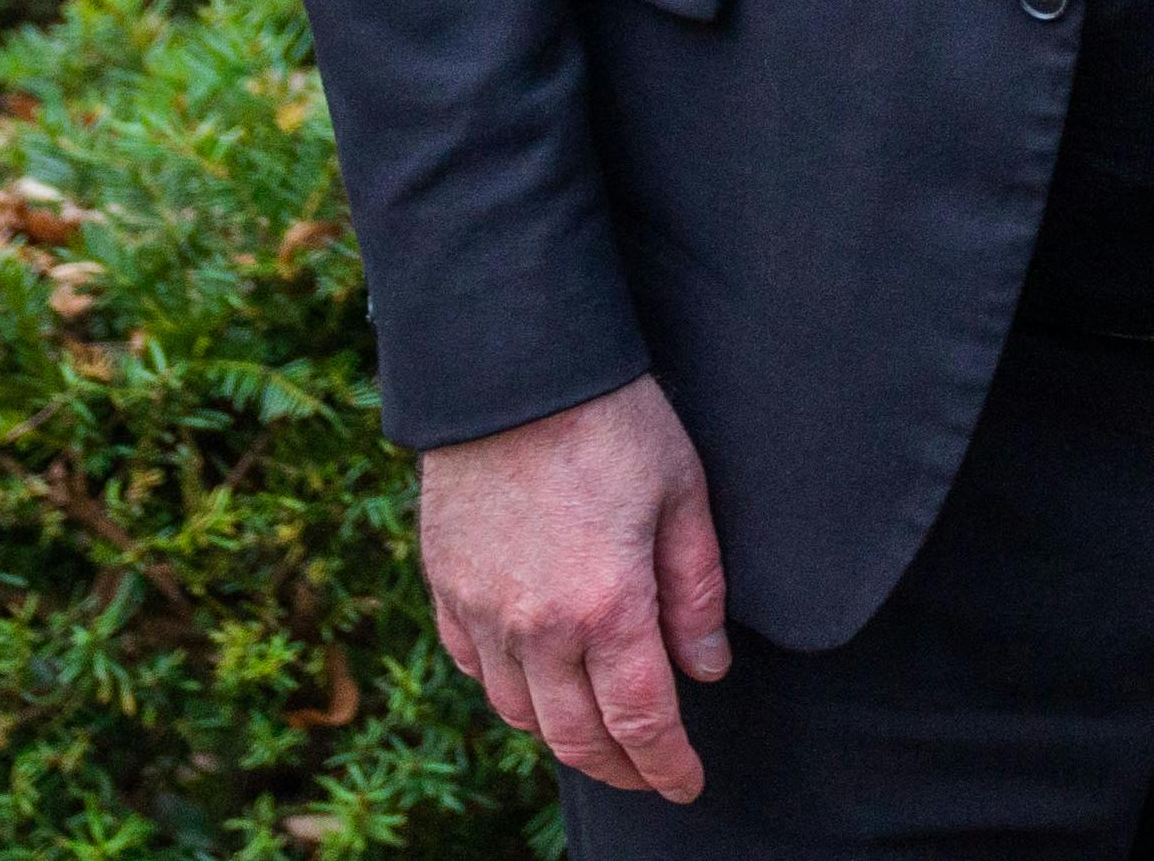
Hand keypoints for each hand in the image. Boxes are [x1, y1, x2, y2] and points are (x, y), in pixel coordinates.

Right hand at [417, 373, 731, 802]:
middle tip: (650, 774)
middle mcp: (536, 627)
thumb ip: (697, 591)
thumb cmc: (610, 420)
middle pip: (576, 737)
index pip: (641, 722)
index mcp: (607, 607)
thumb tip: (707, 668)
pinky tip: (537, 684)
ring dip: (563, 737)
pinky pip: (473, 669)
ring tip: (599, 735)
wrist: (509, 368)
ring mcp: (481, 611)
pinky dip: (509, 692)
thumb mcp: (683, 494)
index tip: (688, 784)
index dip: (667, 767)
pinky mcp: (445, 588)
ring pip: (520, 713)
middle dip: (620, 769)